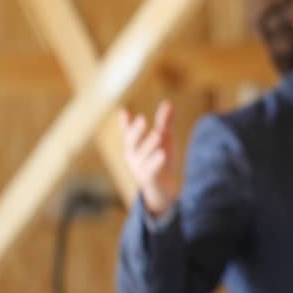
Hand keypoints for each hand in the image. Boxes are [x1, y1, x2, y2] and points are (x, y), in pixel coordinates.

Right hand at [120, 101, 178, 216]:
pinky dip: (156, 162)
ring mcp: (139, 168)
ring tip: (158, 134)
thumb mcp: (165, 139)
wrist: (165, 190)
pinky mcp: (149, 179)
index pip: (128, 132)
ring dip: (148, 144)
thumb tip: (168, 102)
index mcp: (135, 145)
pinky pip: (150, 170)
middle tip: (143, 119)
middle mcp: (133, 156)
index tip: (124, 111)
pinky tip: (163, 154)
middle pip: (131, 142)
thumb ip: (164, 122)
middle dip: (136, 130)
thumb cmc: (161, 160)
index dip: (126, 123)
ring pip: (142, 155)